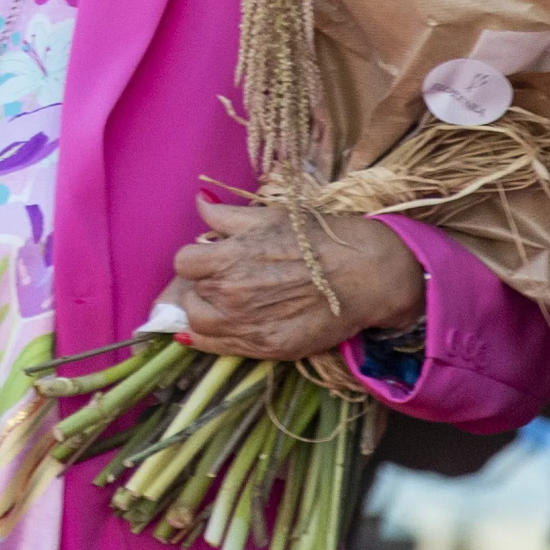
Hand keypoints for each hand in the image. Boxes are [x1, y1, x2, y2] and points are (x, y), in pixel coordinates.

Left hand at [166, 199, 424, 359]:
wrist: (365, 273)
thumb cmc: (316, 240)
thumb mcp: (268, 216)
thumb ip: (225, 215)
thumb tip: (199, 200)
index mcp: (228, 257)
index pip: (184, 263)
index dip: (195, 261)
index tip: (209, 261)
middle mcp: (232, 293)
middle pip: (188, 295)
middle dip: (200, 287)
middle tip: (219, 283)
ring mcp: (249, 324)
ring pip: (198, 325)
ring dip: (203, 314)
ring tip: (223, 305)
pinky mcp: (269, 348)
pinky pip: (222, 349)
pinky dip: (214, 339)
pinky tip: (224, 327)